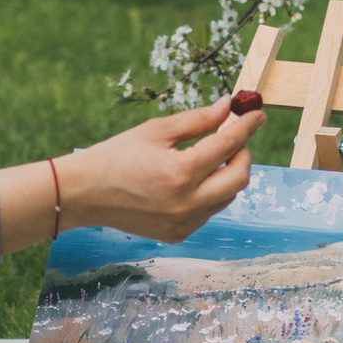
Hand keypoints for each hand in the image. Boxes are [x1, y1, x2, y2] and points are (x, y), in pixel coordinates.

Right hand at [0, 96, 264, 251]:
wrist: (85, 194)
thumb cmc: (117, 155)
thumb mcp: (156, 131)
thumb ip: (197, 120)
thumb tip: (229, 108)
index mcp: (180, 172)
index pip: (228, 146)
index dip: (246, 127)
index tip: (257, 115)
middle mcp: (187, 203)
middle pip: (239, 178)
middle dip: (243, 153)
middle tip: (235, 138)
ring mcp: (184, 223)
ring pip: (227, 197)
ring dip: (228, 174)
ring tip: (211, 156)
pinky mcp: (178, 234)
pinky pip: (209, 211)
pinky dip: (210, 192)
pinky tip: (193, 179)